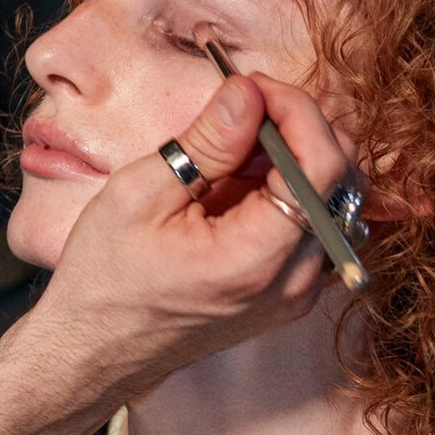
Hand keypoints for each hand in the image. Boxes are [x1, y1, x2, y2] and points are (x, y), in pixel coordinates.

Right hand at [37, 73, 354, 397]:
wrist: (93, 349)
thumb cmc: (105, 278)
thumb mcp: (141, 195)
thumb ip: (206, 142)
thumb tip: (248, 93)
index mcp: (258, 259)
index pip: (322, 166)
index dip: (297, 110)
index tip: (253, 85)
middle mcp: (295, 282)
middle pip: (340, 181)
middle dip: (300, 128)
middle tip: (243, 107)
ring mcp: (298, 292)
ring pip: (333, 200)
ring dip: (296, 157)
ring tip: (235, 147)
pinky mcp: (290, 293)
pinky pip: (314, 225)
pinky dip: (289, 189)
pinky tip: (240, 181)